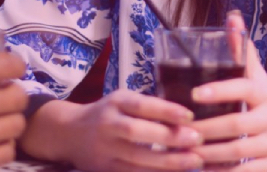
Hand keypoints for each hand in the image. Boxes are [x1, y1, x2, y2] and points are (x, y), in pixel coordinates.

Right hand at [22, 90, 203, 171]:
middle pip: (138, 132)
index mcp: (115, 102)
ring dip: (168, 161)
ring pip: (136, 157)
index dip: (165, 110)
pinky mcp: (105, 169)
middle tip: (197, 139)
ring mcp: (105, 148)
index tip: (189, 115)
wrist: (69, 132)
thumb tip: (184, 117)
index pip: (142, 105)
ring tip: (194, 161)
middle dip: (169, 137)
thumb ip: (146, 107)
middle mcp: (108, 123)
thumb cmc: (106, 113)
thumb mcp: (122, 101)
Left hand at [189, 11, 266, 170]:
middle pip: (236, 124)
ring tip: (187, 151)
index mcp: (264, 93)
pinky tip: (204, 170)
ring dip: (211, 153)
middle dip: (206, 128)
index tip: (194, 94)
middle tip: (182, 129)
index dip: (219, 90)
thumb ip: (242, 51)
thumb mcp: (257, 78)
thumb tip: (232, 16)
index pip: (242, 87)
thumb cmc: (265, 105)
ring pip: (240, 152)